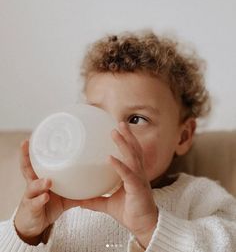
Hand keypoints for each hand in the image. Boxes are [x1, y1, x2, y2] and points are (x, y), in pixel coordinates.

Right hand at [14, 140, 85, 244]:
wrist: (35, 224)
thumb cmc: (49, 205)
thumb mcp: (63, 196)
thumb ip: (77, 189)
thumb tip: (97, 183)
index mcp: (41, 178)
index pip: (36, 161)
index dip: (34, 150)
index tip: (33, 137)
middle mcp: (33, 184)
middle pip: (27, 168)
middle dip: (25, 156)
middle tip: (26, 144)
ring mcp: (31, 197)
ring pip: (32, 186)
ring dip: (40, 182)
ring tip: (48, 180)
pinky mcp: (32, 209)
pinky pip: (36, 204)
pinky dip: (41, 200)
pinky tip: (46, 196)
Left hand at [75, 122, 157, 247]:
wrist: (144, 226)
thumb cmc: (130, 212)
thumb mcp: (108, 203)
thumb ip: (95, 199)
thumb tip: (79, 199)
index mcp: (133, 174)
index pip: (131, 153)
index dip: (127, 140)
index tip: (119, 129)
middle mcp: (137, 173)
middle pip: (134, 149)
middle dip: (128, 135)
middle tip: (119, 122)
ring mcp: (138, 179)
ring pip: (132, 157)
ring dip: (124, 143)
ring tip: (116, 132)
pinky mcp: (137, 189)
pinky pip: (127, 175)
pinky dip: (119, 165)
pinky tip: (110, 158)